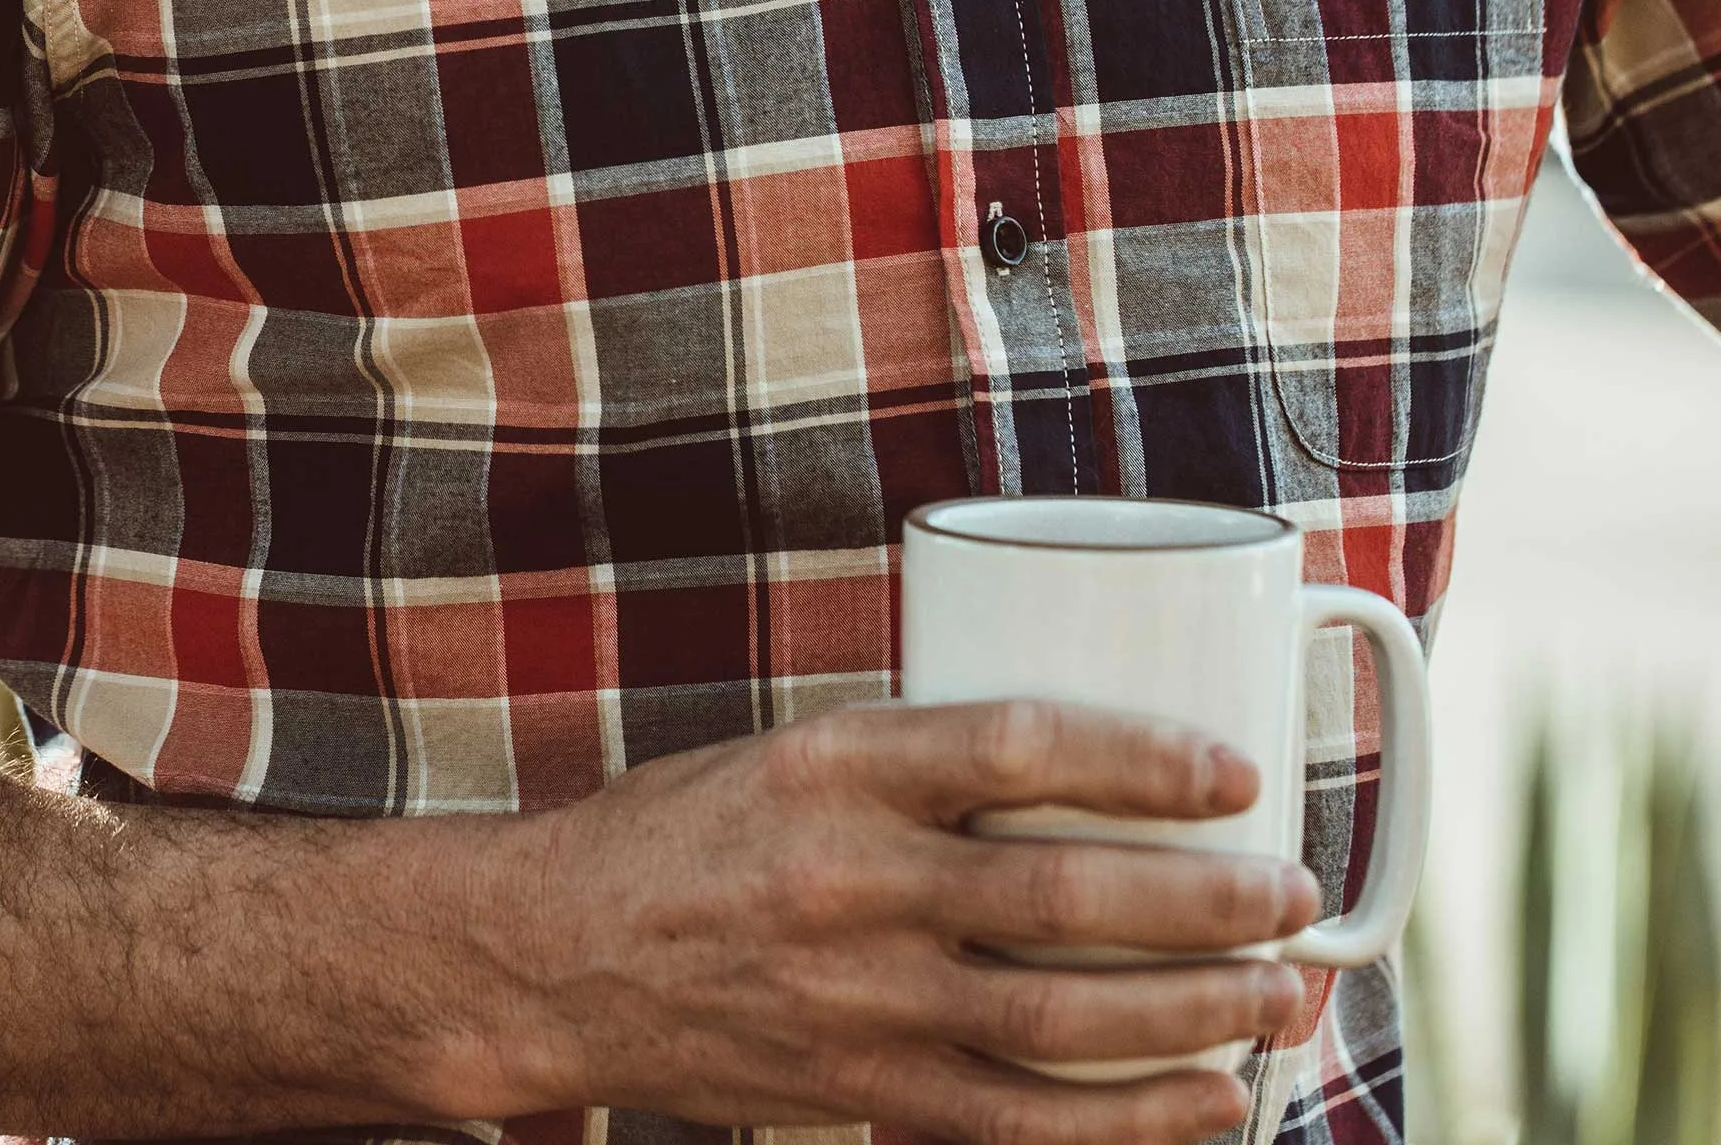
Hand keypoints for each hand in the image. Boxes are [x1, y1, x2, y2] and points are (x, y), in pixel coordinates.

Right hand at [486, 702, 1318, 1141]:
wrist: (558, 956)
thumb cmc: (685, 830)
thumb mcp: (791, 748)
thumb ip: (919, 758)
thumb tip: (1082, 763)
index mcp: (836, 764)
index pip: (1017, 744)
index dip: (1142, 757)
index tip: (1231, 768)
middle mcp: (852, 878)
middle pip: (1066, 893)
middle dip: (1205, 900)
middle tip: (1292, 890)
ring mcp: (857, 997)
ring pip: (1061, 1017)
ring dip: (1192, 1010)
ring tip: (1280, 994)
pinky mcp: (859, 1089)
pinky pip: (1016, 1121)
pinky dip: (1124, 1121)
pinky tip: (1205, 1101)